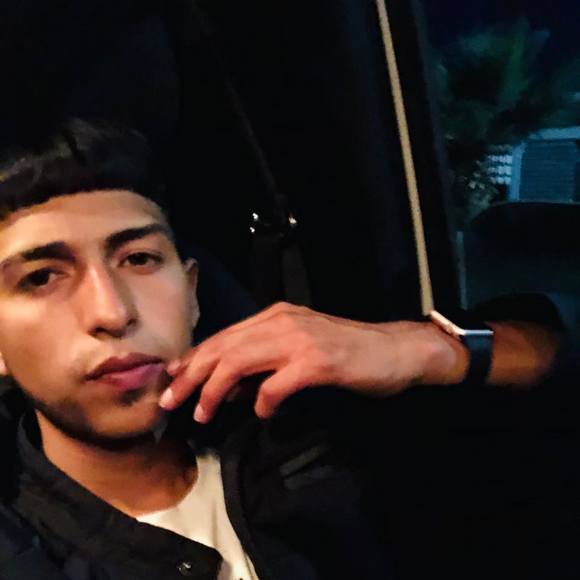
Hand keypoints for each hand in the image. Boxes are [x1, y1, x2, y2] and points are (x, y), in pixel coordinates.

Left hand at [158, 302, 466, 421]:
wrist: (395, 350)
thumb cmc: (348, 352)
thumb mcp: (298, 349)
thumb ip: (264, 363)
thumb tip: (228, 389)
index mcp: (276, 316)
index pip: (224, 336)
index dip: (194, 358)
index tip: (172, 379)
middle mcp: (283, 321)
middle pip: (223, 347)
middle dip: (191, 375)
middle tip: (172, 401)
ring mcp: (300, 340)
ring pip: (240, 361)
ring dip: (215, 390)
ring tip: (203, 414)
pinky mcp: (318, 362)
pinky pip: (277, 384)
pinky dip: (263, 401)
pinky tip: (262, 414)